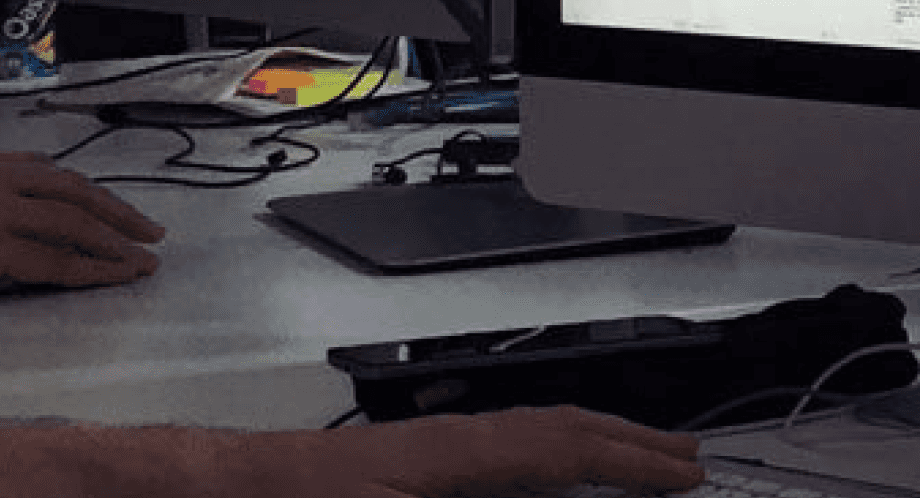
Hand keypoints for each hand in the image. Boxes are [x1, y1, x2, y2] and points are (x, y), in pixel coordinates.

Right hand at [0, 150, 164, 316]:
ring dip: (113, 242)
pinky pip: (49, 261)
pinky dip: (87, 271)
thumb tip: (0, 228)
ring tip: (142, 259)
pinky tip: (108, 280)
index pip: (43, 172)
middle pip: (69, 189)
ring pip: (68, 222)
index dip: (84, 192)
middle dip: (115, 210)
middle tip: (150, 229)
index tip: (112, 208)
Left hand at [265, 407, 705, 497]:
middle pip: (563, 429)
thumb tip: (546, 482)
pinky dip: (548, 459)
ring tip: (637, 463)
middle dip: (630, 445)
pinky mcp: (416, 464)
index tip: (685, 475)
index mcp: (457, 453)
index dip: (633, 462)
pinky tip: (553, 478)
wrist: (232, 489)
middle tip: (687, 462)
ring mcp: (436, 447)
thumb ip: (488, 492)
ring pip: (535, 436)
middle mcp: (453, 438)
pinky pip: (503, 451)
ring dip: (592, 449)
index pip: (567, 448)